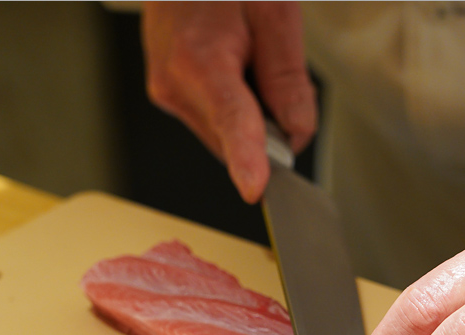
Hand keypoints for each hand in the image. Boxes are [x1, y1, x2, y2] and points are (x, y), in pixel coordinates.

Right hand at [142, 1, 316, 202]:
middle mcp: (173, 84)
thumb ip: (287, 77)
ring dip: (251, 113)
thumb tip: (297, 131)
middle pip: (234, 136)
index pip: (230, 120)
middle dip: (267, 124)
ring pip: (224, 132)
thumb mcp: (273, 11)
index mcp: (197, 59)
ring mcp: (166, 92)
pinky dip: (235, 104)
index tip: (254, 188)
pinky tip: (235, 66)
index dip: (246, 157)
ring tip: (249, 56)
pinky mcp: (168, 94)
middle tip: (276, 72)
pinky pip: (213, 118)